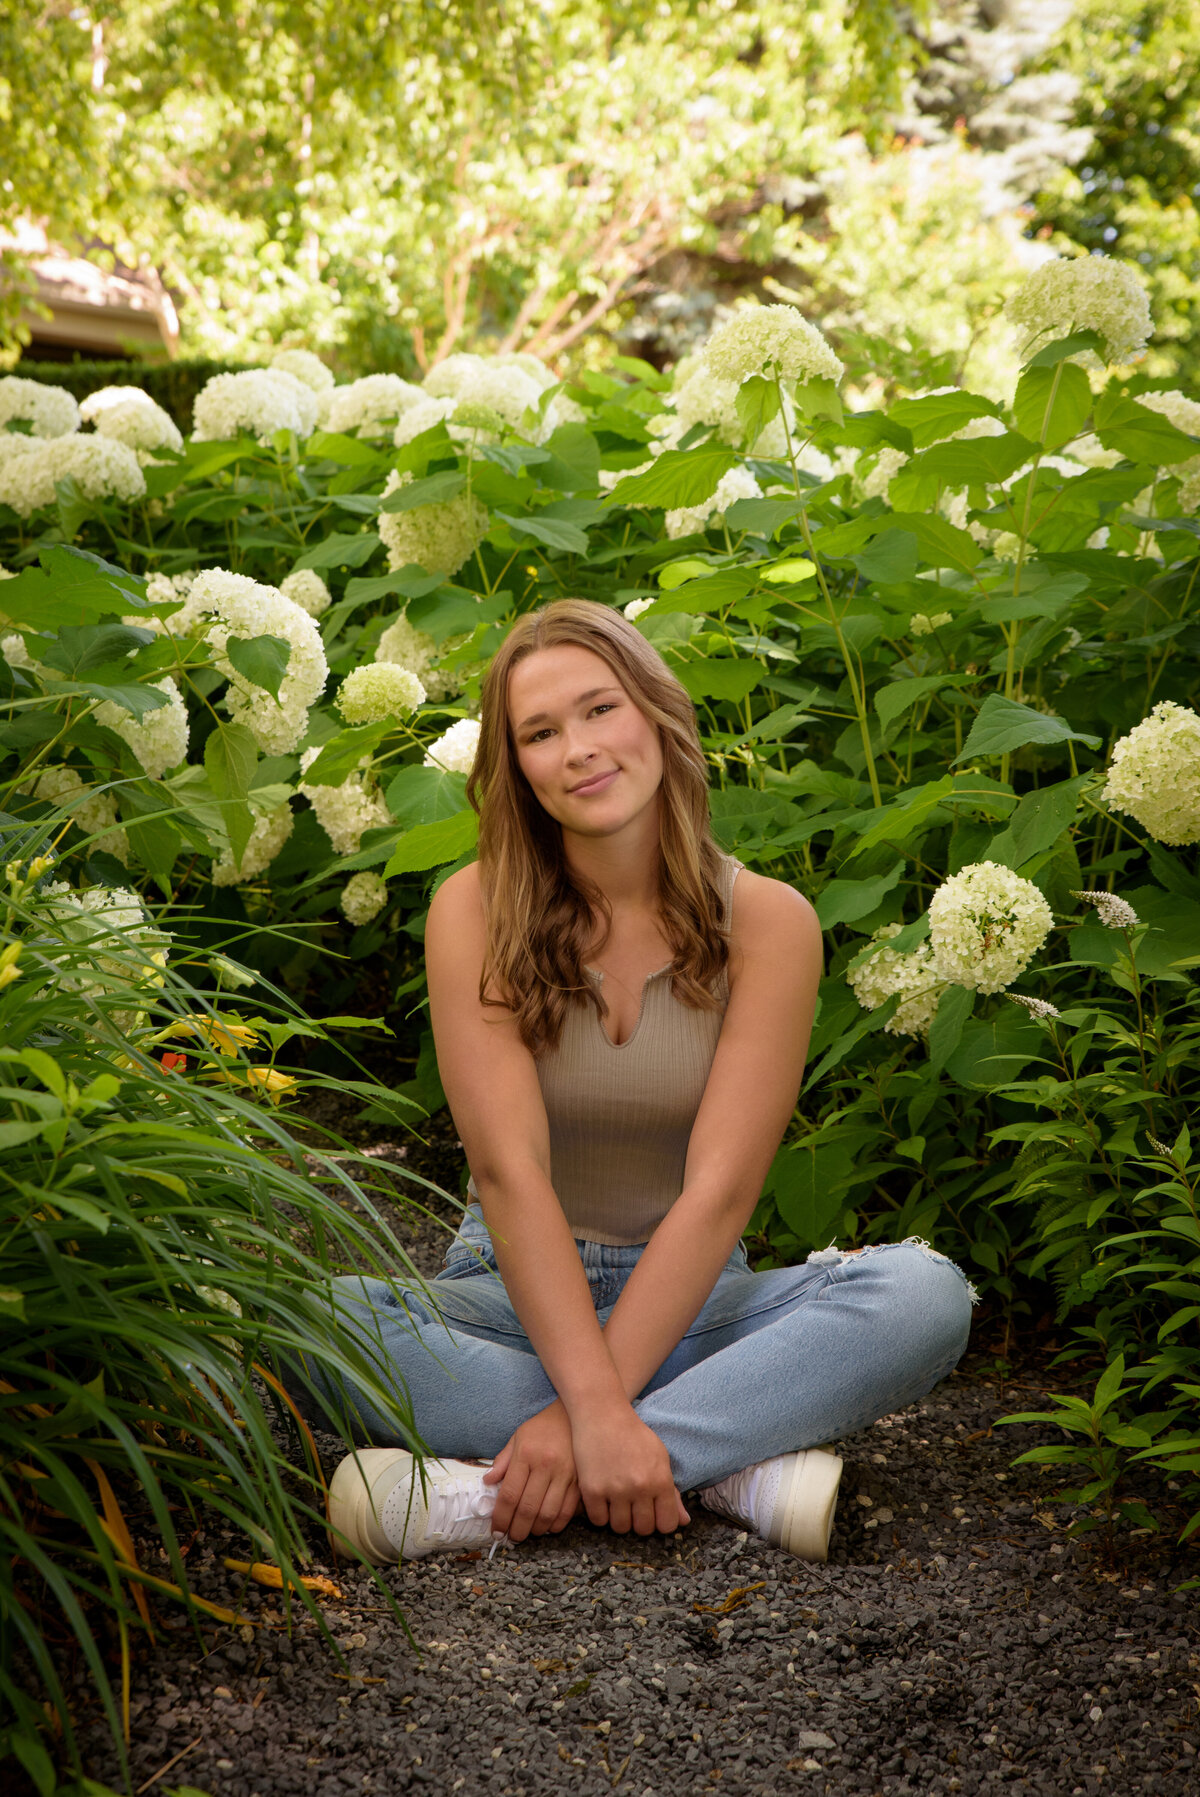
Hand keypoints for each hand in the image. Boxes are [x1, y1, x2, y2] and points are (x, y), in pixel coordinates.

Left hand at [483, 1399, 579, 1542]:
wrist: (574, 1415)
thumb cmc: (543, 1427)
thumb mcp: (518, 1437)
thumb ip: (502, 1461)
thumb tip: (488, 1482)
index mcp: (526, 1455)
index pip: (509, 1495)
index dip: (500, 1517)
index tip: (496, 1531)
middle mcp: (545, 1466)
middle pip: (527, 1509)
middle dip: (517, 1529)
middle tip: (512, 1537)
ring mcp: (565, 1474)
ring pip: (548, 1514)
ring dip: (536, 1530)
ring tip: (528, 1532)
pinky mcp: (580, 1481)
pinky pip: (567, 1511)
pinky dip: (556, 1524)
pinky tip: (548, 1526)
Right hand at [571, 1403, 689, 1536]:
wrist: (602, 1414)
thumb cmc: (634, 1435)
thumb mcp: (659, 1458)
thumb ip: (671, 1493)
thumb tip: (684, 1522)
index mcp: (660, 1480)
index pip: (667, 1524)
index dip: (660, 1522)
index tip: (652, 1514)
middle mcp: (640, 1487)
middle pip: (642, 1529)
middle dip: (638, 1521)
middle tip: (632, 1507)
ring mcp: (615, 1490)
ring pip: (620, 1527)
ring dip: (618, 1519)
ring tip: (617, 1502)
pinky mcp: (592, 1489)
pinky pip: (597, 1520)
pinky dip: (599, 1514)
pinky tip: (602, 1499)